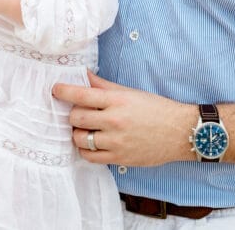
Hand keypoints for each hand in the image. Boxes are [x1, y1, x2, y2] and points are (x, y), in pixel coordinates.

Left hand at [52, 71, 198, 166]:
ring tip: (84, 128)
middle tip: (77, 112)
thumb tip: (84, 75)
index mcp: (117, 101)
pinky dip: (85, 149)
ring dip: (77, 132)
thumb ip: (104, 86)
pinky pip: (89, 156)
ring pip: (79, 138)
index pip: (81, 95)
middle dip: (72, 114)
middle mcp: (114, 121)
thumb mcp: (130, 93)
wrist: (179, 132)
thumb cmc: (156, 109)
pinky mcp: (119, 159)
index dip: (63, 91)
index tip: (55, 90)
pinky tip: (89, 143)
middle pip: (76, 118)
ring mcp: (116, 142)